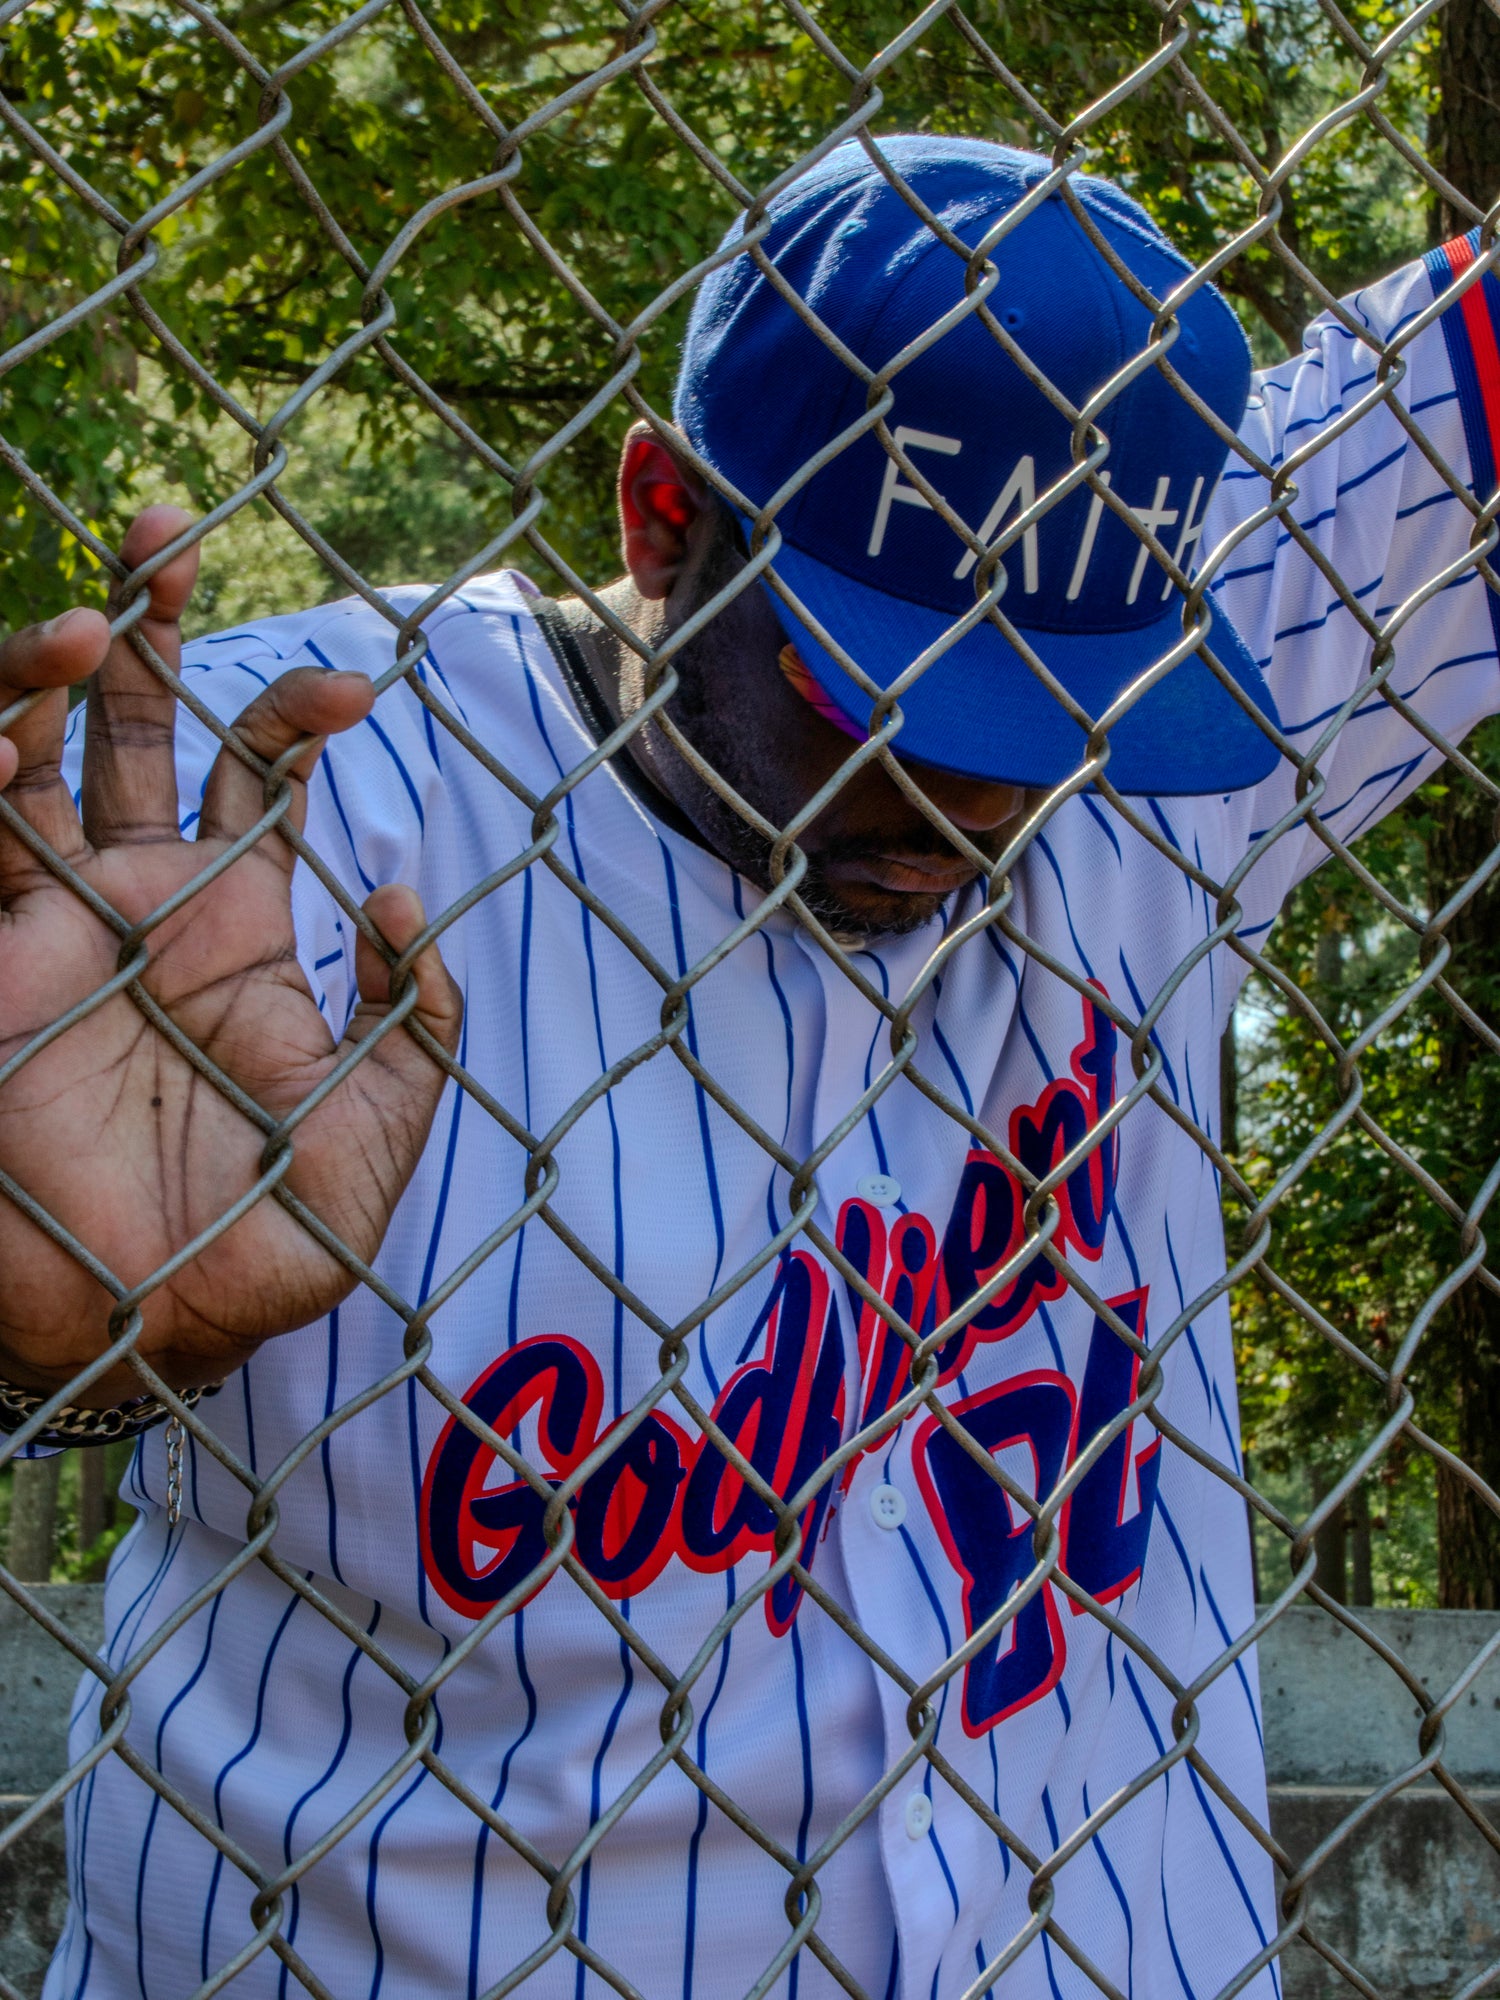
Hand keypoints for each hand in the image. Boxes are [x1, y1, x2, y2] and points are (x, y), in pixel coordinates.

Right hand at [0, 508, 461, 1403]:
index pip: (258, 774)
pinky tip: (18, 717)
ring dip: (58, 664)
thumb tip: (406, 897)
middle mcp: (143, 897)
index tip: (357, 685)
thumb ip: (418, 1017)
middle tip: (170, 525)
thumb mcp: (384, 1124)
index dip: (295, 711)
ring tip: (108, 605)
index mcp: (236, 921)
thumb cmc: (267, 1239)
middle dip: (152, 623)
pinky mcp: (0, 953)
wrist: (151, 1321)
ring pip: (43, 752)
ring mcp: (61, 918)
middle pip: (140, 726)